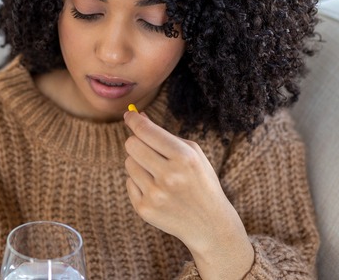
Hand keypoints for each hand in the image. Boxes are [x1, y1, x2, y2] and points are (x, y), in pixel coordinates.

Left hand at [123, 110, 253, 278]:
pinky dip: (139, 183)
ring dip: (139, 163)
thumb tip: (137, 116)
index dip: (133, 119)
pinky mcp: (145, 209)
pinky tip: (157, 190)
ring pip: (128, 163)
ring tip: (157, 173)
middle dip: (136, 141)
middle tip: (146, 147)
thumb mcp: (192, 153)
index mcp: (184, 158)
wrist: (209, 224)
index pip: (146, 131)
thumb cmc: (200, 181)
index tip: (129, 114)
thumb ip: (164, 134)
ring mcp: (155, 195)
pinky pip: (129, 182)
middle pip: (131, 145)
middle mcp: (169, 176)